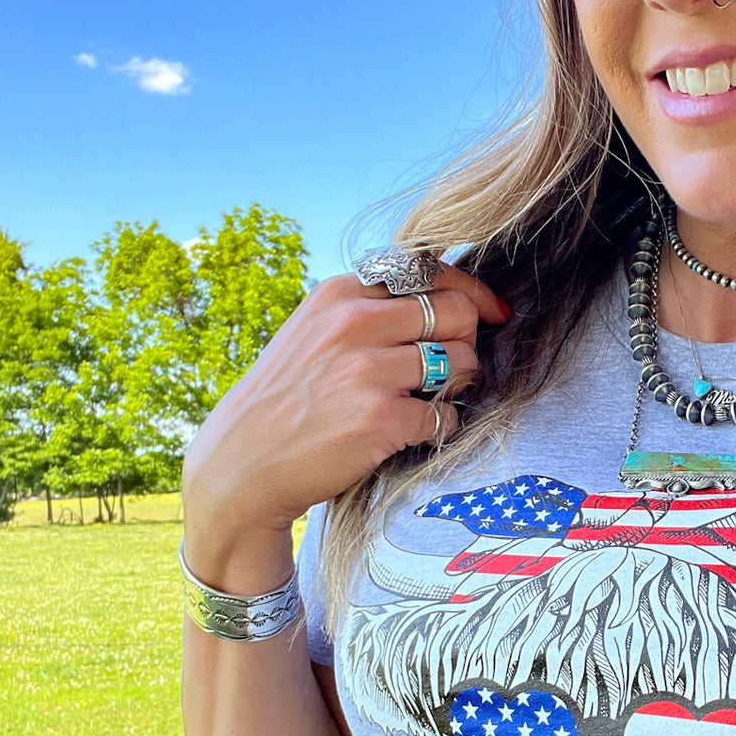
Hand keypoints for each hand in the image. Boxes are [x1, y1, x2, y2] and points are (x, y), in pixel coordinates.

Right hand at [182, 262, 509, 581]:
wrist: (242, 463)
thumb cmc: (285, 400)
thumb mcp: (313, 333)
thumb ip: (367, 311)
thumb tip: (444, 299)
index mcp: (340, 294)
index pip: (431, 272)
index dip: (472, 292)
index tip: (493, 311)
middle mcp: (354, 324)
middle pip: (458, 313)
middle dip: (468, 341)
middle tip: (452, 366)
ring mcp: (367, 371)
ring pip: (462, 362)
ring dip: (458, 385)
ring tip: (428, 399)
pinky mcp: (380, 419)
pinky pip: (446, 415)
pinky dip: (441, 426)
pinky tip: (414, 431)